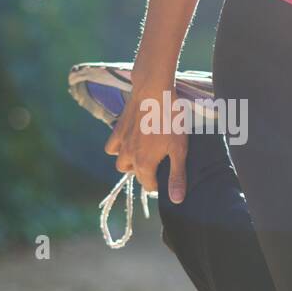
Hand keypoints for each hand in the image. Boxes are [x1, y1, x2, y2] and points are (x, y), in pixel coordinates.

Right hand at [104, 84, 189, 202]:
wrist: (154, 91)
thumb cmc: (170, 119)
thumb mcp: (179, 149)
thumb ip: (177, 176)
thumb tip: (176, 200)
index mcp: (144, 164)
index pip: (149, 185)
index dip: (160, 185)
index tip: (168, 177)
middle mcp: (129, 156)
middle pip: (135, 175)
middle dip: (145, 174)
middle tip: (159, 165)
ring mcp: (122, 143)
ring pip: (120, 163)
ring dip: (130, 163)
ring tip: (143, 155)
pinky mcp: (118, 129)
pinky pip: (112, 147)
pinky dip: (118, 148)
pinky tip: (129, 143)